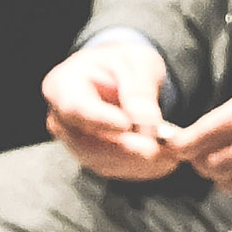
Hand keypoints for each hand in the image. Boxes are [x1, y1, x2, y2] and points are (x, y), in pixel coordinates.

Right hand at [43, 40, 178, 179]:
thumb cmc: (122, 63)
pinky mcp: (93, 158)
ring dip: (136, 163)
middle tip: (156, 148)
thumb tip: (144, 120)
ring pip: (101, 162)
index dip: (101, 120)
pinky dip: (140, 168)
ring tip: (169, 155)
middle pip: (86, 143)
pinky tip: (164, 162)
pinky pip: (114, 169)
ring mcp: (75, 143)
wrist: (120, 76)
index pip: (76, 108)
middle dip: (124, 149)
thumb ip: (138, 88)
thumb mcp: (135, 61)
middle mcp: (62, 120)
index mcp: (62, 86)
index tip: (127, 125)